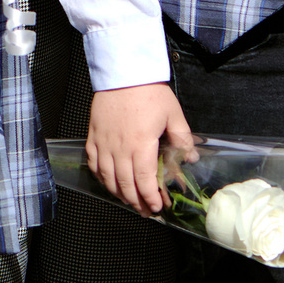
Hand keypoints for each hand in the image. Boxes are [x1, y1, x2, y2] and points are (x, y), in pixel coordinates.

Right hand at [86, 82, 194, 215]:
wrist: (123, 71)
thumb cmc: (148, 91)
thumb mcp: (173, 114)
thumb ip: (183, 139)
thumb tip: (190, 158)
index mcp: (141, 144)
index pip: (144, 181)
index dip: (150, 198)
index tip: (158, 207)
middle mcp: (119, 147)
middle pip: (125, 184)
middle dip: (136, 202)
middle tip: (146, 211)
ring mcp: (104, 142)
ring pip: (107, 177)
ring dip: (118, 193)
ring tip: (129, 201)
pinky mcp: (93, 135)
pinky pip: (93, 163)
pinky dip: (100, 176)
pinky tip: (107, 182)